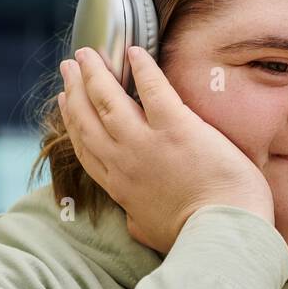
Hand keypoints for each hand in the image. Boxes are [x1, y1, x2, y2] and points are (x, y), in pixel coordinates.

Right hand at [58, 46, 273, 252]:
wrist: (221, 235)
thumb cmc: (194, 237)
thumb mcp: (152, 233)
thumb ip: (138, 221)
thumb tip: (132, 220)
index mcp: (119, 187)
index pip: (87, 147)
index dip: (72, 121)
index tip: (66, 101)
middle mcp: (123, 161)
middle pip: (88, 118)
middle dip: (76, 88)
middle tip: (69, 67)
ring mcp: (146, 142)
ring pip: (109, 99)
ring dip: (95, 73)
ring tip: (87, 52)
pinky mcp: (177, 127)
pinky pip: (152, 88)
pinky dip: (142, 67)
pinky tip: (135, 51)